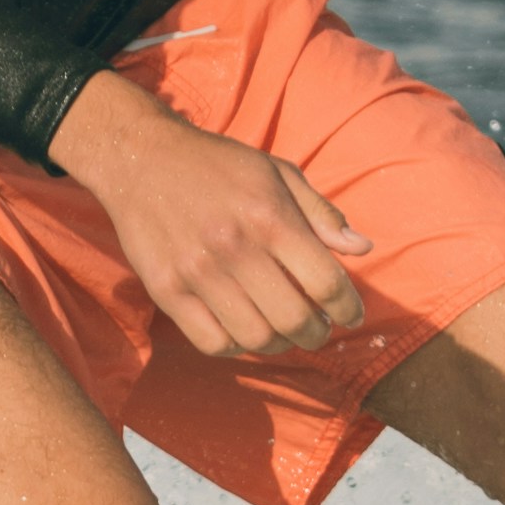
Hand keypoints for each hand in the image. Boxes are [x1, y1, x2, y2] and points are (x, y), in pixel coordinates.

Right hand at [48, 77, 369, 356]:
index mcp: (270, 216)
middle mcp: (235, 247)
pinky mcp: (166, 290)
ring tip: (282, 332)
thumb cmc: (219, 166)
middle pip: (294, 319)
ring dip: (279, 344)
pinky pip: (212, 342)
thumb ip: (320, 214)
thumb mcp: (277, 173)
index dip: (348, 307)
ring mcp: (197, 272)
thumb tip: (363, 249)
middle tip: (318, 330)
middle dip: (317, 334)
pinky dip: (236, 346)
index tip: (352, 315)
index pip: (326, 282)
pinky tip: (243, 330)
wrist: (141, 158)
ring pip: (255, 338)